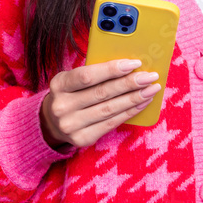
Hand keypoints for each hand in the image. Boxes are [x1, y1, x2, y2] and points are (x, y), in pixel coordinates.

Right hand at [39, 59, 161, 148]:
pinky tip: (142, 104)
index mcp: (59, 84)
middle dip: (130, 83)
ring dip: (134, 98)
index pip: (88, 75)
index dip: (112, 69)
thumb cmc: (71, 93)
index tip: (134, 63)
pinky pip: (111, 123)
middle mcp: (62, 106)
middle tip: (150, 77)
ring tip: (151, 90)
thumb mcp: (72, 79)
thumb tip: (129, 66)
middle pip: (103, 93)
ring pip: (109, 109)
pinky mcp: (82, 138)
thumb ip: (95, 72)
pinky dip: (129, 112)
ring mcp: (71, 125)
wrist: (52, 122)